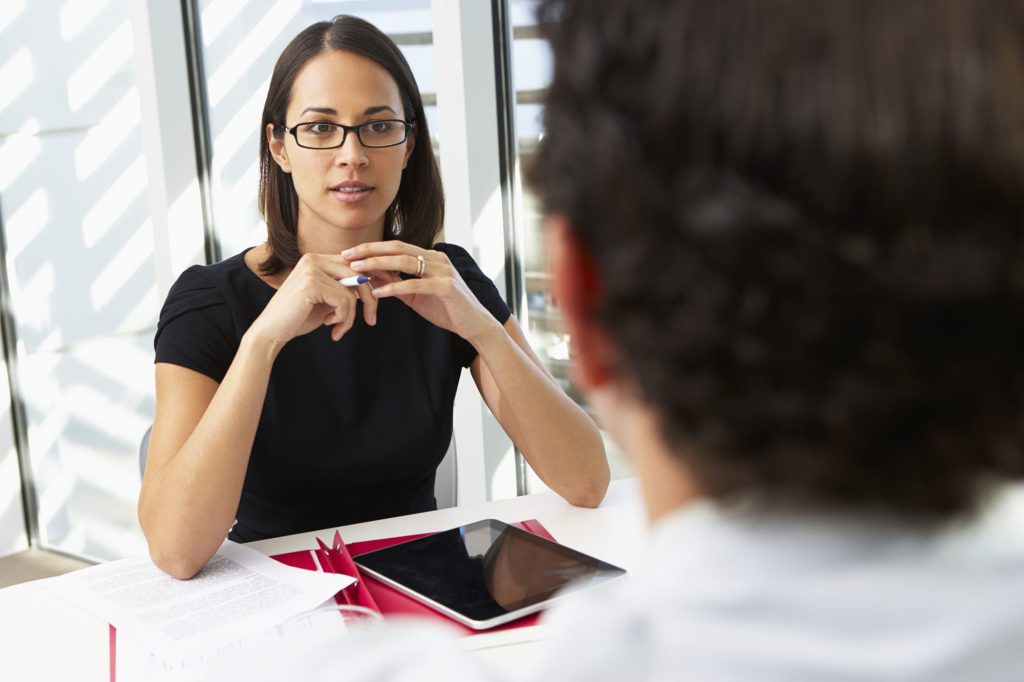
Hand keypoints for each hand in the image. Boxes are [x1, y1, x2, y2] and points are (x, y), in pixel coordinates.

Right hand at [248, 253, 377, 349]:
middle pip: (360, 273)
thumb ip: (345, 288)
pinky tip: (331, 328)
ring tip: (340, 329)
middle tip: (371, 320)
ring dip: (351, 316)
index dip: (374, 280)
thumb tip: (375, 283)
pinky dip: (344, 319)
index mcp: (318, 259)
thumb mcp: (327, 299)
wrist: (271, 332)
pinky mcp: (311, 284)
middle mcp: (314, 259)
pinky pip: (345, 301)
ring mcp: (312, 269)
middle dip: (371, 298)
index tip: (381, 299)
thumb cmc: (299, 317)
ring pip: (354, 291)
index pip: (355, 264)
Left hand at [343, 241, 497, 343]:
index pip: (396, 247)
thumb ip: (397, 284)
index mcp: (429, 257)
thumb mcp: (416, 294)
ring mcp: (442, 271)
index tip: (350, 253)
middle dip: (370, 251)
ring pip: (405, 263)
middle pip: (398, 249)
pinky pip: (415, 284)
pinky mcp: (446, 287)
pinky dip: (395, 287)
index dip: (372, 248)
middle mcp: (436, 259)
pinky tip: (378, 292)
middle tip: (347, 255)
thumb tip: (372, 278)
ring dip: (378, 265)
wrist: (474, 324)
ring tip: (358, 270)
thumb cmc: (446, 309)